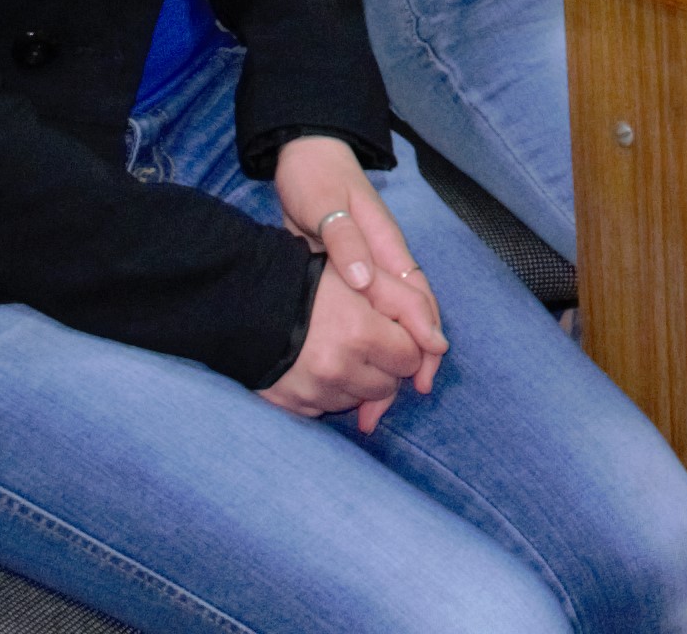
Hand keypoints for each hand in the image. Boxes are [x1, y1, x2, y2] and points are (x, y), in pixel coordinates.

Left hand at [261, 137, 442, 429]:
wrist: (305, 157)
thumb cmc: (317, 179)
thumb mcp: (325, 206)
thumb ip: (344, 242)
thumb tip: (362, 282)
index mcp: (387, 246)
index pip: (417, 297)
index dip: (426, 334)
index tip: (427, 368)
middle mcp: (385, 263)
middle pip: (414, 317)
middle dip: (416, 360)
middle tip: (404, 399)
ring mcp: (369, 270)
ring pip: (393, 323)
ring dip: (392, 361)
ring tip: (376, 403)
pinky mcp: (350, 277)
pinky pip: (371, 318)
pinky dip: (370, 348)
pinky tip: (358, 372)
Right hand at [267, 265, 437, 430]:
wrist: (245, 300)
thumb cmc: (312, 282)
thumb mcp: (365, 277)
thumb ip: (411, 304)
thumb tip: (441, 347)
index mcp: (360, 333)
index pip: (410, 358)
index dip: (400, 342)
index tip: (383, 329)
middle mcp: (338, 369)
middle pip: (387, 387)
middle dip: (381, 365)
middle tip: (358, 338)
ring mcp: (314, 392)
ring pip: (358, 401)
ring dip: (355, 381)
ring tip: (333, 348)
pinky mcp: (294, 407)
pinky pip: (327, 409)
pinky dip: (328, 392)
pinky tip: (314, 366)